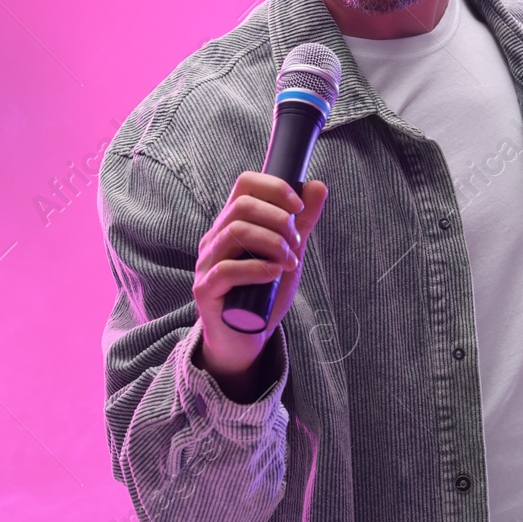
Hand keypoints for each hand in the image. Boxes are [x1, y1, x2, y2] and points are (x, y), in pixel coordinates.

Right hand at [192, 173, 327, 389]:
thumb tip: (317, 186)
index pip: (245, 184)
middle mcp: (215, 239)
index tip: (299, 207)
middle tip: (297, 243)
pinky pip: (226, 270)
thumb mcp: (289, 253)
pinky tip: (273, 274)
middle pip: (242, 206)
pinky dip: (256, 268)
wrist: (246, 337)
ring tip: (289, 263)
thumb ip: (302, 222)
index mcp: (232, 223)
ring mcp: (206, 264)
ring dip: (272, 244)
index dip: (275, 188)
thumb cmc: (264, 293)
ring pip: (235, 232)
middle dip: (279, 220)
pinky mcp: (205, 290)